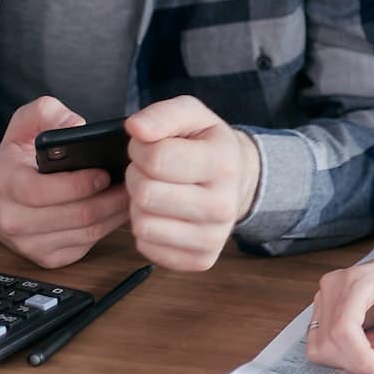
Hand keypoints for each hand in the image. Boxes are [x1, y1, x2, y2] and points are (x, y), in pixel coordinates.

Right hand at [0, 96, 130, 268]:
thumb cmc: (16, 158)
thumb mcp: (24, 124)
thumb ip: (48, 112)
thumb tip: (75, 125)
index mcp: (7, 184)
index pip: (44, 192)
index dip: (80, 184)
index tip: (105, 172)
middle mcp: (14, 219)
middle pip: (75, 216)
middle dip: (110, 199)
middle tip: (134, 182)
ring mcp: (30, 243)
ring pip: (86, 233)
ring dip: (114, 214)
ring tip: (132, 193)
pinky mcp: (47, 258)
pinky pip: (86, 245)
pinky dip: (108, 228)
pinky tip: (118, 210)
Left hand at [124, 95, 259, 271]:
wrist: (237, 179)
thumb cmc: (206, 144)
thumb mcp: (190, 115)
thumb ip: (161, 114)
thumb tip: (135, 128)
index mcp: (224, 161)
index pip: (157, 158)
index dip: (140, 149)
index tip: (148, 146)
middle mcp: (224, 204)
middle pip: (147, 194)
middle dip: (137, 177)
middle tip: (152, 171)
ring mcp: (215, 236)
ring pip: (143, 224)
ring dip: (140, 205)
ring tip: (158, 191)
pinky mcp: (202, 259)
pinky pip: (147, 247)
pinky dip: (148, 229)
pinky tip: (164, 214)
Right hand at [306, 246, 373, 373]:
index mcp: (359, 281)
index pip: (344, 330)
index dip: (362, 359)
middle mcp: (334, 286)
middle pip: (329, 342)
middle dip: (358, 363)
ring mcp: (325, 295)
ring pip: (320, 346)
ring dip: (349, 359)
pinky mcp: (323, 307)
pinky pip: (321, 342)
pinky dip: (343, 352)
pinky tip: (368, 341)